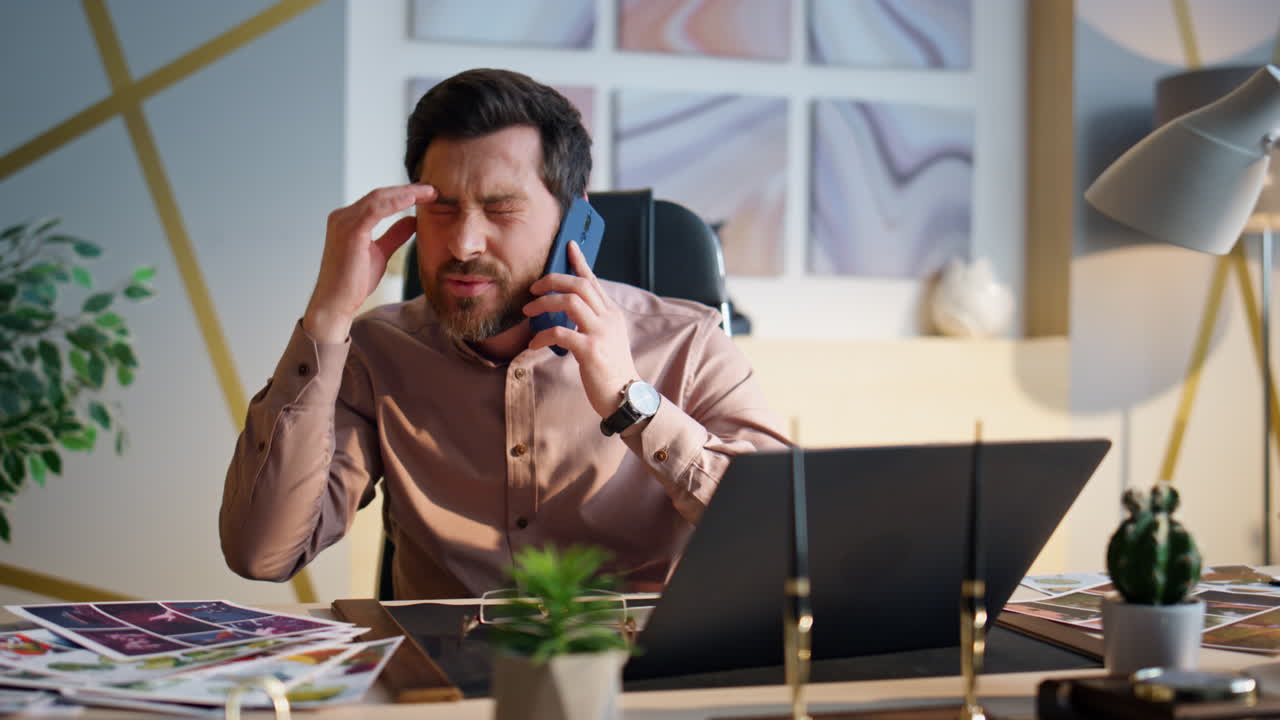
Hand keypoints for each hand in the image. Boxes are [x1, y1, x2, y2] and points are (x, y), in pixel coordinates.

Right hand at [304, 184, 436, 342]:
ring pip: (379, 198)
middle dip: (408, 190)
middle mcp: (343, 216)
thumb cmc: (354, 282)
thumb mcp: (381, 253)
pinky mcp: (350, 231)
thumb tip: (412, 220)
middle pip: (380, 194)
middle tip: (434, 189)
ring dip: (406, 193)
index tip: (428, 194)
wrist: (336, 303)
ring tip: (429, 192)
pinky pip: (376, 209)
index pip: (380, 200)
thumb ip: (394, 235)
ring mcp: (343, 221)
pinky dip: (396, 202)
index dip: (403, 194)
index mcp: (348, 220)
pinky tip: (413, 199)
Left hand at [524, 241, 640, 418]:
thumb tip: (568, 311)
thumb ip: (592, 322)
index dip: (579, 261)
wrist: (626, 398)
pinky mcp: (591, 350)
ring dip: (544, 304)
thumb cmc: (611, 371)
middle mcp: (608, 318)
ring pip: (569, 302)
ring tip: (528, 313)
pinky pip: (560, 333)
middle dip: (552, 281)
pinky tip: (533, 344)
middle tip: (533, 289)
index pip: (593, 280)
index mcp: (612, 314)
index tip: (568, 245)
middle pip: (579, 284)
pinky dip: (542, 336)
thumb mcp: (606, 339)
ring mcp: (601, 333)